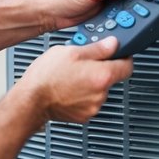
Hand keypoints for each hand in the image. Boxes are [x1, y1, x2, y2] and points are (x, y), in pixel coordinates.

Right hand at [17, 36, 132, 124]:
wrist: (30, 101)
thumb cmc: (47, 76)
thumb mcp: (71, 52)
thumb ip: (97, 48)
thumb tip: (112, 43)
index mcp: (102, 76)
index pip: (128, 66)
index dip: (123, 57)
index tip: (117, 53)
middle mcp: (101, 93)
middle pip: (111, 78)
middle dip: (101, 69)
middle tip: (83, 63)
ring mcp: (93, 106)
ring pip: (99, 90)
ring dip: (90, 82)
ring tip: (71, 76)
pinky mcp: (84, 115)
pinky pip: (89, 101)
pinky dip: (82, 95)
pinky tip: (69, 88)